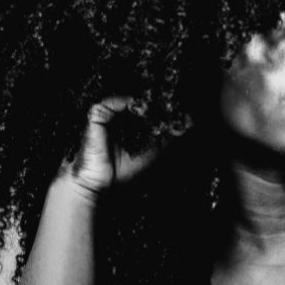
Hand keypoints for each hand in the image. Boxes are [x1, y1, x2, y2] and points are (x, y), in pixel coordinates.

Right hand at [58, 96, 184, 200]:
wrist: (98, 184)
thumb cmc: (121, 172)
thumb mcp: (153, 151)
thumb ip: (168, 136)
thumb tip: (188, 121)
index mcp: (130, 125)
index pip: (149, 109)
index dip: (163, 106)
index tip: (179, 106)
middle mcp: (119, 117)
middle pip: (140, 101)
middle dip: (157, 100)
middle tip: (172, 100)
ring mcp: (107, 114)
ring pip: (128, 100)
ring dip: (145, 100)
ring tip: (159, 103)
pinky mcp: (96, 114)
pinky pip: (113, 102)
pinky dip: (127, 102)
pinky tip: (140, 107)